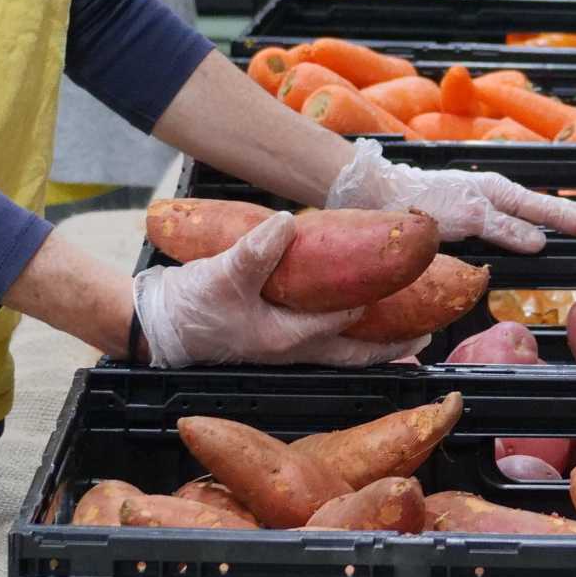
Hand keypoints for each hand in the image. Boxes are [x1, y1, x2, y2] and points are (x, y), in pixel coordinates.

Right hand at [131, 212, 423, 366]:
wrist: (151, 323)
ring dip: (370, 342)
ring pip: (338, 349)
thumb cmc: (188, 306)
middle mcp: (289, 349)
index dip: (376, 303)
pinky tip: (347, 317)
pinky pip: (318, 339)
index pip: (345, 321)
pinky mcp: (267, 337)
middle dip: (389, 347)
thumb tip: (288, 224)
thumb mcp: (222, 274)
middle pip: (352, 352)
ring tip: (401, 334)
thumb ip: (255, 250)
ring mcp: (279, 346)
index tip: (407, 282)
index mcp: (286, 338)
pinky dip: (340, 331)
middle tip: (424, 339)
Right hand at [326, 137, 575, 255]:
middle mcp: (493, 191)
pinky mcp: (463, 214)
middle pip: (548, 204)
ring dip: (567, 218)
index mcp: (494, 193)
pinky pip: (496, 225)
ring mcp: (480, 200)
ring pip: (534, 208)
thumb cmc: (416, 205)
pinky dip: (517, 233)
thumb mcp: (459, 214)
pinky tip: (538, 243)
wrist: (375, 189)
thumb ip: (493, 227)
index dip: (575, 213)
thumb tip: (526, 243)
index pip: (542, 205)